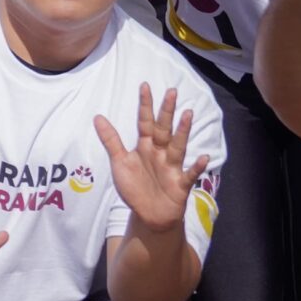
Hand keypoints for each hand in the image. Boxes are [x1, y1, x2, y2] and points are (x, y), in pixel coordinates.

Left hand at [94, 83, 212, 232]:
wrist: (149, 215)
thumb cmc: (135, 187)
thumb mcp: (120, 163)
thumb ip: (111, 141)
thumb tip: (97, 117)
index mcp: (145, 146)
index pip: (145, 122)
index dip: (144, 105)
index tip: (145, 86)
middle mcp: (160, 153)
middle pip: (164, 129)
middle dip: (167, 111)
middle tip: (172, 91)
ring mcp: (172, 167)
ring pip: (178, 146)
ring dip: (183, 132)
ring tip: (188, 114)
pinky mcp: (180, 184)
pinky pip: (190, 174)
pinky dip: (197, 167)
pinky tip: (203, 157)